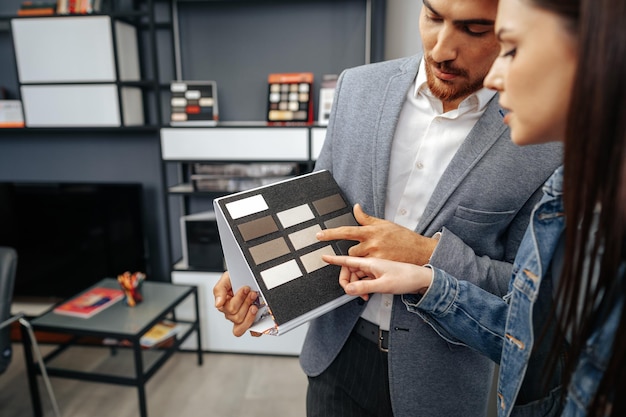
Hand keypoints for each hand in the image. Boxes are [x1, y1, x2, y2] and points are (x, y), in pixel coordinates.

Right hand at [213, 271, 258, 336]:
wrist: (248, 277)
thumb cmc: (236, 279)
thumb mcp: (226, 279)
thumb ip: (219, 290)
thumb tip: (218, 304)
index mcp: (224, 304)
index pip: (229, 309)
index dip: (239, 299)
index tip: (246, 288)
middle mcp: (231, 313)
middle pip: (236, 317)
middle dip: (246, 303)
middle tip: (252, 293)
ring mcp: (241, 319)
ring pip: (241, 326)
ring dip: (250, 315)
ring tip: (255, 305)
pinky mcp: (250, 322)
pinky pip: (251, 332)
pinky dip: (255, 328)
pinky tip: (258, 319)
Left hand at [316, 204, 437, 264]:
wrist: (420, 250)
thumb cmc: (401, 236)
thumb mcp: (383, 224)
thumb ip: (366, 218)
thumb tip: (355, 207)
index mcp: (371, 230)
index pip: (346, 231)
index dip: (331, 233)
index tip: (318, 235)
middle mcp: (372, 243)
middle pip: (351, 251)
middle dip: (356, 253)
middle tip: (367, 253)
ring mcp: (376, 255)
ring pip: (358, 262)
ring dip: (362, 262)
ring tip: (375, 260)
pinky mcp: (381, 266)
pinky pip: (367, 271)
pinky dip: (368, 271)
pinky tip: (377, 267)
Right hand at [322, 255, 432, 299]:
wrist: (420, 279)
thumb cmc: (405, 277)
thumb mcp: (383, 285)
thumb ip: (364, 287)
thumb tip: (348, 289)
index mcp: (370, 262)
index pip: (347, 260)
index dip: (334, 259)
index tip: (324, 256)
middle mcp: (370, 264)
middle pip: (350, 271)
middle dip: (347, 282)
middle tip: (351, 292)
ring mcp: (374, 269)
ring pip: (357, 277)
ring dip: (356, 287)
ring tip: (365, 295)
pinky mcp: (379, 275)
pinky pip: (365, 280)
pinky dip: (363, 288)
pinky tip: (368, 294)